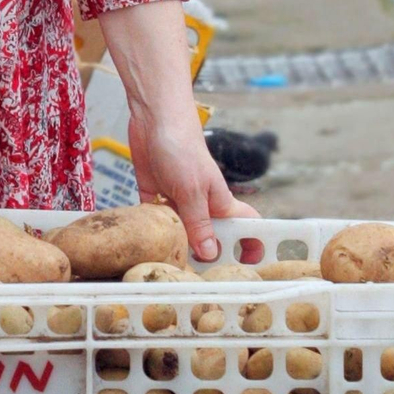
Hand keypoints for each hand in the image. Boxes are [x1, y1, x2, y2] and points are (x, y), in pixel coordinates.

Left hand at [128, 108, 256, 262]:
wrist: (152, 117)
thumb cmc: (182, 148)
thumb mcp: (192, 191)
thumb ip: (199, 223)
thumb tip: (210, 254)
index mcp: (221, 204)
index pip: (246, 228)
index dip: (251, 246)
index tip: (246, 268)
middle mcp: (201, 204)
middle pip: (209, 236)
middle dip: (202, 254)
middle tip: (192, 277)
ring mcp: (177, 198)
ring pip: (179, 230)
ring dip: (172, 243)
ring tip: (164, 267)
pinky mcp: (154, 191)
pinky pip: (153, 217)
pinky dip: (148, 227)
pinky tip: (142, 241)